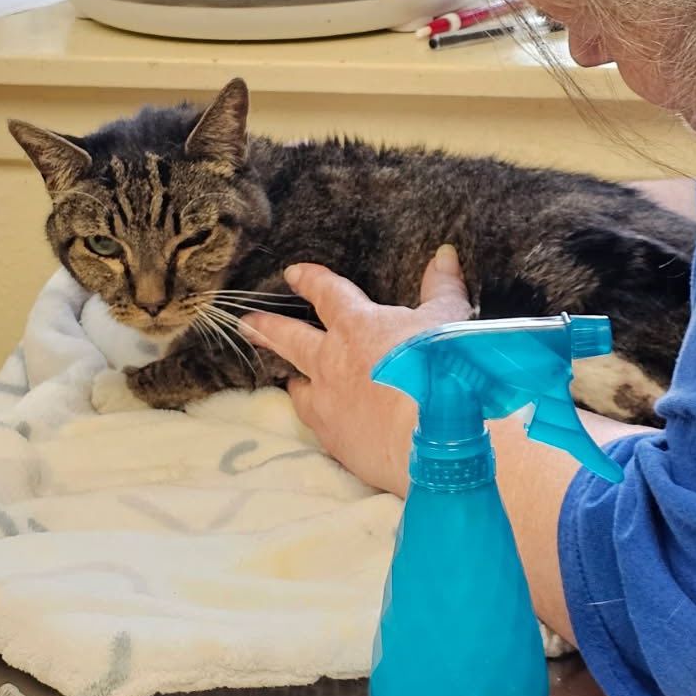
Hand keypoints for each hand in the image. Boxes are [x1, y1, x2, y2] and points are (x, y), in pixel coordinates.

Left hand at [242, 245, 471, 495]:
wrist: (436, 434)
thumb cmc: (442, 367)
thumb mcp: (449, 318)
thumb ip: (442, 287)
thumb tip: (444, 255)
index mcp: (357, 326)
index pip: (327, 293)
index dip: (310, 280)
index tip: (293, 273)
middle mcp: (332, 362)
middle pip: (290, 338)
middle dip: (268, 328)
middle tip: (246, 322)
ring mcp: (328, 403)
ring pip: (299, 387)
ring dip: (294, 380)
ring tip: (288, 379)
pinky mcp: (335, 440)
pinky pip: (317, 424)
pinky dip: (319, 417)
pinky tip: (323, 422)